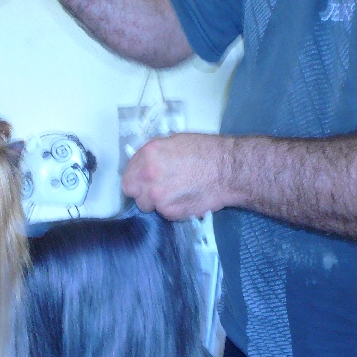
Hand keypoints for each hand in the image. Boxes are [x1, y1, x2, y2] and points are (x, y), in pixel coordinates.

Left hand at [121, 133, 238, 219]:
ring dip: (156, 202)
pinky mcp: (169, 211)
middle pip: (132, 191)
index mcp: (148, 154)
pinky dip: (172, 209)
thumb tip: (145, 163)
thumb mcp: (175, 142)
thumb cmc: (207, 153)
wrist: (228, 170)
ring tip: (175, 194)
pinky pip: (163, 213)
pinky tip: (185, 199)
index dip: (136, 178)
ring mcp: (157, 196)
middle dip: (141, 191)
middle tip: (157, 190)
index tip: (143, 180)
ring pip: (146, 205)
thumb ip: (155, 155)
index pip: (128, 174)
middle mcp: (147, 175)